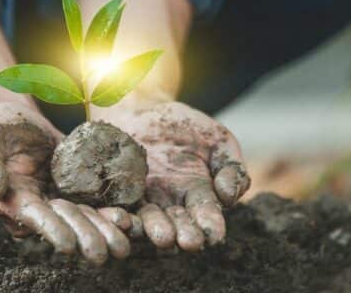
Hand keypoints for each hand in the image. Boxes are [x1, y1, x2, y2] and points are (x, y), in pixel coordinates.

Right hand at [0, 102, 132, 263]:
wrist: (20, 120)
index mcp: (14, 200)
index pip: (35, 218)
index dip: (51, 230)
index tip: (68, 246)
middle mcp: (41, 206)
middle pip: (66, 225)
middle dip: (86, 238)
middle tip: (106, 253)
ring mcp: (62, 199)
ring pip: (87, 219)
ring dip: (106, 232)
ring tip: (125, 243)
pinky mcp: (80, 189)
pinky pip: (100, 203)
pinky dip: (116, 212)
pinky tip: (132, 221)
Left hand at [97, 102, 250, 250]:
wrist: (142, 108)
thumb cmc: (186, 126)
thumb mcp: (218, 141)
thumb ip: (231, 168)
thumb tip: (229, 196)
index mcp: (198, 196)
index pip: (206, 215)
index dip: (211, 225)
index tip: (214, 235)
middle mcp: (170, 205)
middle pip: (178, 225)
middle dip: (183, 234)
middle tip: (187, 242)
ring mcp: (143, 201)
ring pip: (148, 222)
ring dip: (153, 230)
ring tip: (160, 236)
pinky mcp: (118, 195)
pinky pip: (119, 208)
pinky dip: (120, 216)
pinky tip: (123, 219)